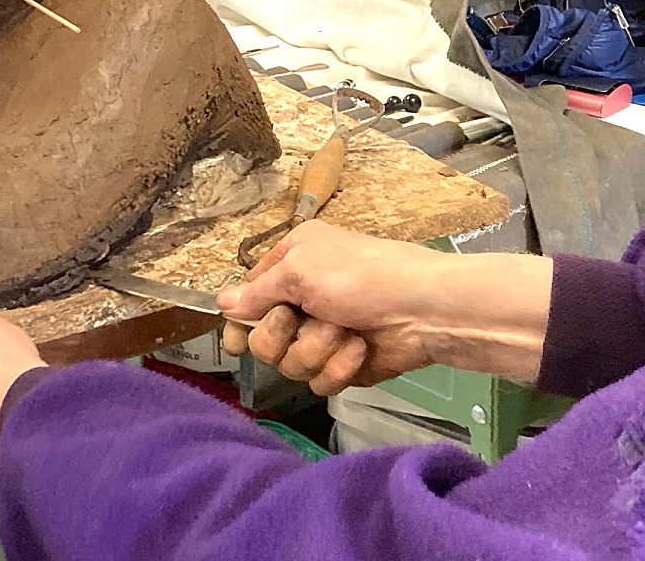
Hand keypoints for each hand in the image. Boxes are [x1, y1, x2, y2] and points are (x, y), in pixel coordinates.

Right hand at [219, 221, 448, 395]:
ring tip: (344, 333)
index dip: (240, 322)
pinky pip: (320, 382)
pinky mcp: (343, 364)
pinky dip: (339, 367)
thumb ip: (258, 291)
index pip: (248, 298)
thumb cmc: (360, 276)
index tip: (236, 341)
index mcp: (292, 263)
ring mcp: (323, 335)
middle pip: (262, 339)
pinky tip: (359, 351)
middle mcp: (303, 298)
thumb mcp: (302, 269)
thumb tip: (221, 302)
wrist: (423, 310)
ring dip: (316, 349)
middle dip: (282, 336)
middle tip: (301, 320)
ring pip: (290, 364)